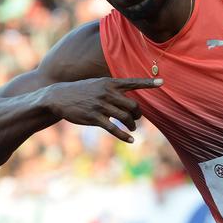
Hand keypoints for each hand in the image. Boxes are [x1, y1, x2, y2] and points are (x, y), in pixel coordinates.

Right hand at [45, 77, 162, 141]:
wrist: (59, 97)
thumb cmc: (82, 91)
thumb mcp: (98, 84)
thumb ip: (114, 89)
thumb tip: (130, 97)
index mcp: (110, 83)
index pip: (133, 82)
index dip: (149, 82)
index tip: (162, 82)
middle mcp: (107, 93)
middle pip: (133, 105)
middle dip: (138, 114)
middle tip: (137, 118)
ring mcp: (101, 106)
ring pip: (125, 118)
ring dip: (132, 125)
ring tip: (132, 128)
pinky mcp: (94, 118)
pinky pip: (114, 129)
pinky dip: (124, 136)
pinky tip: (131, 140)